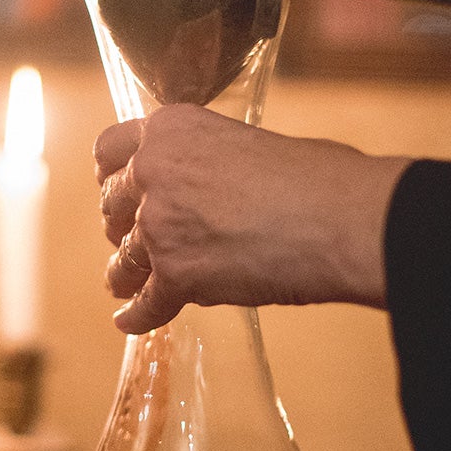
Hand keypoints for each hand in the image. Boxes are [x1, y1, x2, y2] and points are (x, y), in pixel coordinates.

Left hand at [94, 105, 409, 333]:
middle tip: (137, 238)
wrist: (340, 219)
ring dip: (124, 274)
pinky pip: (145, 303)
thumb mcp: (247, 143)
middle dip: (122, 225)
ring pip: (122, 258)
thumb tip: (213, 189)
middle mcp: (153, 171)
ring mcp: (159, 224)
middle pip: (111, 206)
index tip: (117, 190)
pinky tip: (132, 321)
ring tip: (126, 284)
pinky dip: (139, 316)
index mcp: (171, 129)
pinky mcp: (175, 274)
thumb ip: (209, 164)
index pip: (110, 150)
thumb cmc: (318, 178)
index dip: (113, 175)